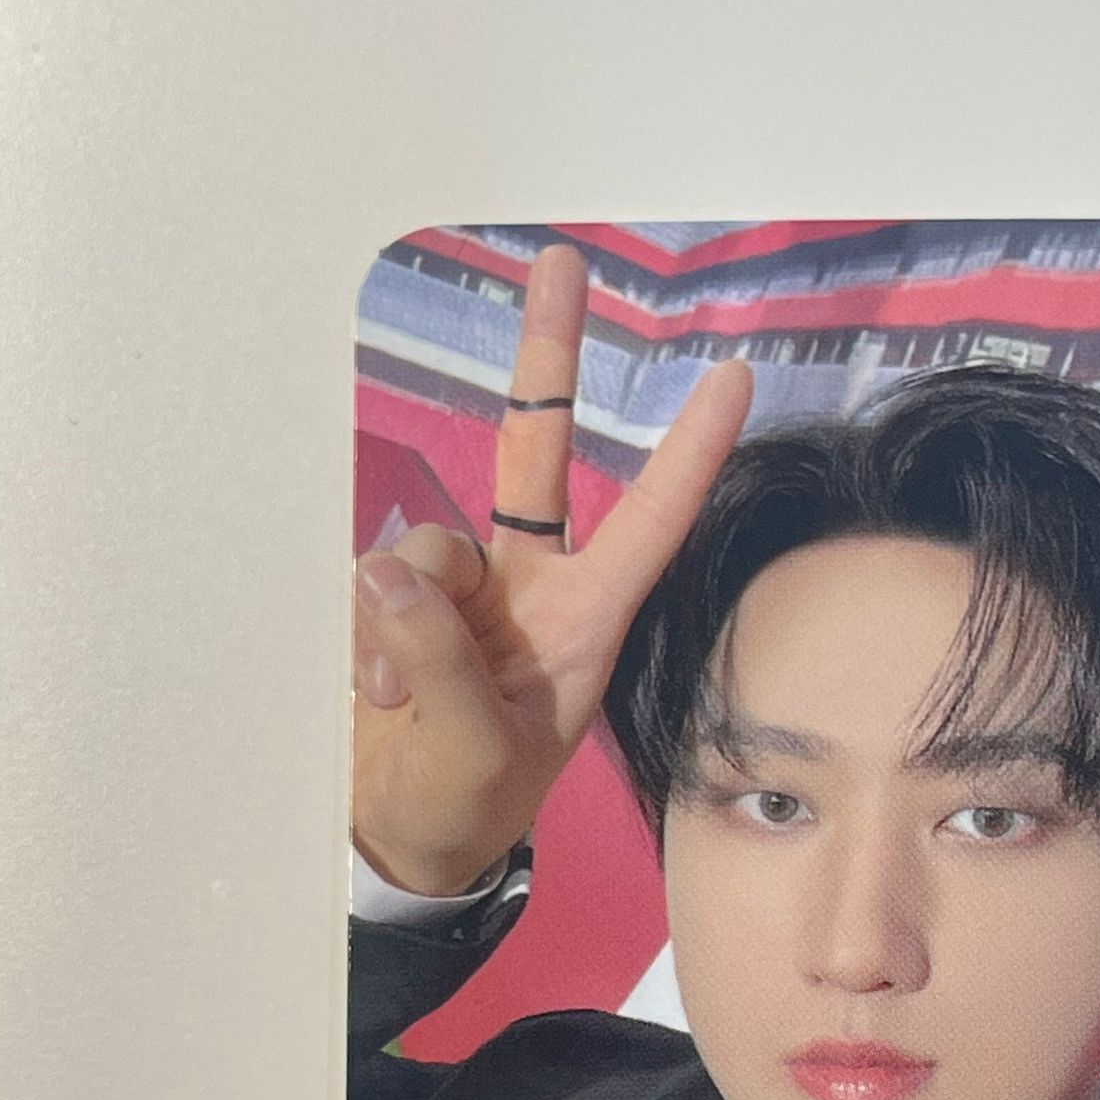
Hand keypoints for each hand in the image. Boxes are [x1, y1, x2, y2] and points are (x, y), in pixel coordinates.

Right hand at [351, 243, 752, 896]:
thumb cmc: (467, 805)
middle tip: (563, 265)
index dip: (689, 454)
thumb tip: (391, 566)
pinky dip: (364, 635)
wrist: (399, 834)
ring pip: (425, 538)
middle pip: (536, 454)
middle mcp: (531, 588)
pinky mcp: (398, 596)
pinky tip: (376, 694)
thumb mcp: (474, 752)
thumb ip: (440, 663)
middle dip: (546, 360)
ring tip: (401, 700)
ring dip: (400, 615)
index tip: (734, 378)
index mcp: (585, 623)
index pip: (648, 525)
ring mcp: (461, 587)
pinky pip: (369, 577)